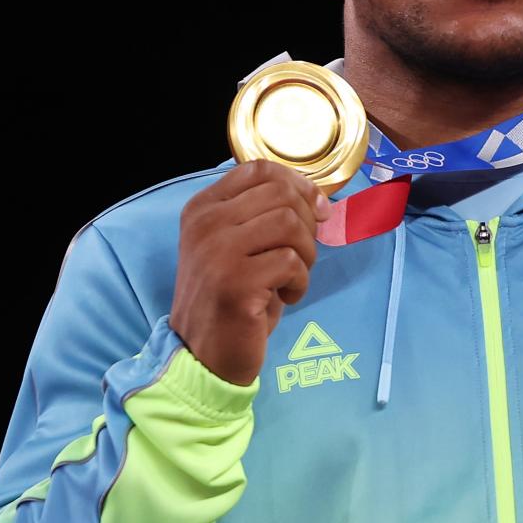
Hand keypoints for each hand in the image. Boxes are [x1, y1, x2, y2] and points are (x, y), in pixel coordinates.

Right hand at [170, 160, 330, 385]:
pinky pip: (290, 261)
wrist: (204, 354)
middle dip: (307, 224)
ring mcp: (216, 250)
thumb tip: (319, 201)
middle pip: (280, 193)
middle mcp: (205, 223)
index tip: (317, 209)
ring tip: (292, 277)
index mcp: (202, 208)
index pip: (258, 169)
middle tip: (300, 256)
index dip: (298, 183)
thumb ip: (264, 216)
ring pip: (289, 223)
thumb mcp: (238, 247)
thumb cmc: (232, 299)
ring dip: (305, 253)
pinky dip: (300, 281)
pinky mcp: (235, 281)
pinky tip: (286, 296)